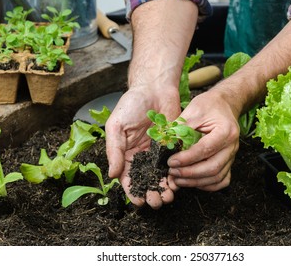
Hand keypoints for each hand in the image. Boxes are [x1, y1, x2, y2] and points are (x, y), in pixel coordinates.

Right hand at [105, 83, 179, 208]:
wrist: (155, 87)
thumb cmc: (131, 104)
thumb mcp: (116, 126)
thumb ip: (114, 151)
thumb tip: (113, 175)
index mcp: (125, 153)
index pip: (127, 178)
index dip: (132, 191)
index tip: (138, 201)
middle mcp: (142, 156)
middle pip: (145, 181)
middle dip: (150, 194)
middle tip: (156, 202)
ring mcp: (158, 153)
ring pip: (160, 176)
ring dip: (163, 189)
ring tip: (168, 197)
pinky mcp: (172, 147)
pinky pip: (174, 164)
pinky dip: (175, 175)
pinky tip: (178, 183)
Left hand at [167, 89, 239, 190]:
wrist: (224, 105)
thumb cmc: (209, 105)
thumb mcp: (194, 110)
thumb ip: (181, 127)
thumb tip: (166, 145)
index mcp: (225, 131)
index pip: (205, 149)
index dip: (187, 158)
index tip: (171, 162)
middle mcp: (232, 146)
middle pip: (213, 168)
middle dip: (190, 174)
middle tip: (172, 172)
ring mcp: (232, 156)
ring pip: (217, 177)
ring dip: (195, 182)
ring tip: (177, 179)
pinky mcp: (229, 162)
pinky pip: (222, 180)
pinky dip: (208, 185)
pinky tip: (192, 182)